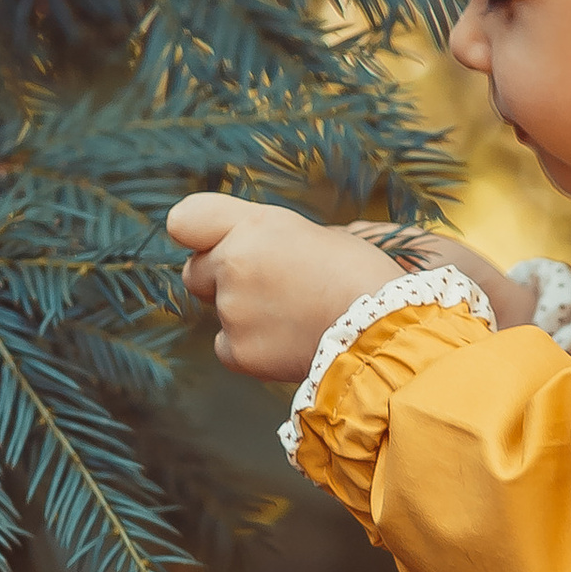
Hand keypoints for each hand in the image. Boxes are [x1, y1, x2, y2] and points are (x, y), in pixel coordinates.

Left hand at [164, 197, 529, 378]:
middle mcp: (233, 263)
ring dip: (245, 314)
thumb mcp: (316, 236)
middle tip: (271, 288)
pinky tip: (290, 343)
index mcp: (254, 225)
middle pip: (196, 272)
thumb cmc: (364, 278)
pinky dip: (251, 348)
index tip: (210, 243)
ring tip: (298, 317)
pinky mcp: (237, 352)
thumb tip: (251, 254)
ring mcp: (232, 310)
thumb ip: (269, 239)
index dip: (195, 233)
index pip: (185, 220)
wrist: (385, 333)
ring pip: (219, 313)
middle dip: (221, 279)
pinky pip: (228, 348)